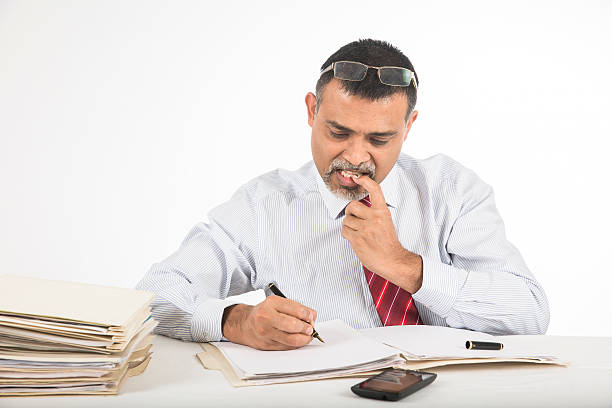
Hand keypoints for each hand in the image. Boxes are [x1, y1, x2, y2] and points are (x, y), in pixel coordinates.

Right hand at [221, 297, 316, 349]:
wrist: (244, 324)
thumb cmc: (264, 312)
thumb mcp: (278, 303)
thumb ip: (296, 308)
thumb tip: (312, 317)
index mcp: (271, 304)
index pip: (295, 309)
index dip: (308, 315)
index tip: (312, 318)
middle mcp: (266, 318)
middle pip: (293, 325)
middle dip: (307, 328)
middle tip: (311, 328)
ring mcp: (266, 333)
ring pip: (292, 340)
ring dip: (304, 339)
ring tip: (307, 336)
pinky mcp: (266, 345)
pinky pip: (287, 347)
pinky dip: (296, 344)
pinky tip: (299, 340)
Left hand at [342, 174, 422, 292]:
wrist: (393, 260)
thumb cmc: (388, 242)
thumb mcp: (386, 222)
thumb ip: (374, 213)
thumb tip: (357, 207)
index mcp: (383, 212)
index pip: (375, 191)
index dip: (365, 181)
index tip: (358, 177)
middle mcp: (375, 218)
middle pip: (352, 206)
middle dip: (350, 213)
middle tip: (356, 219)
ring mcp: (366, 229)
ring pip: (346, 221)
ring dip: (349, 226)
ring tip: (359, 233)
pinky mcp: (358, 240)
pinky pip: (344, 231)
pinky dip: (347, 235)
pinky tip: (356, 239)